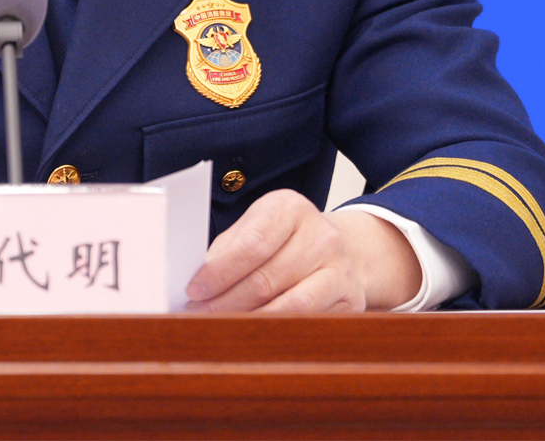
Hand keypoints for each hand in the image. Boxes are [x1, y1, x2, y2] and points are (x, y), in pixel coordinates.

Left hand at [184, 189, 418, 312]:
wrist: (332, 252)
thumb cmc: (281, 242)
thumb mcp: (253, 231)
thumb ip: (226, 252)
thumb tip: (196, 286)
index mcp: (290, 208)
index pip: (252, 244)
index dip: (219, 271)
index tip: (194, 291)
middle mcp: (321, 235)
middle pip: (267, 279)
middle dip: (226, 302)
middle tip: (199, 316)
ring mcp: (341, 268)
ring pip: (290, 306)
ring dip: (250, 321)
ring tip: (222, 328)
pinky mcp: (351, 300)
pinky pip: (308, 324)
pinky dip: (277, 332)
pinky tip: (255, 335)